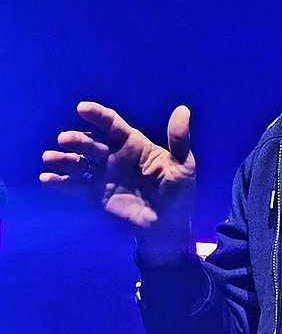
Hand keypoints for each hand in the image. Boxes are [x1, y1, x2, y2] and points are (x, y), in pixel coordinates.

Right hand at [40, 102, 195, 262]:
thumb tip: (183, 110)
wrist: (169, 225)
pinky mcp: (95, 195)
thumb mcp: (183, 165)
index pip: (113, 125)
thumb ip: (179, 140)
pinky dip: (59, 182)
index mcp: (134, 144)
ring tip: (50, 158)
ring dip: (63, 158)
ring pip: (78, 162)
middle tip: (66, 139)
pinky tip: (47, 179)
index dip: (98, 115)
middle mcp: (114, 156)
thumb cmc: (178, 191)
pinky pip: (74, 187)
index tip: (82, 108)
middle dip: (77, 139)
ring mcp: (103, 175)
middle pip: (91, 143)